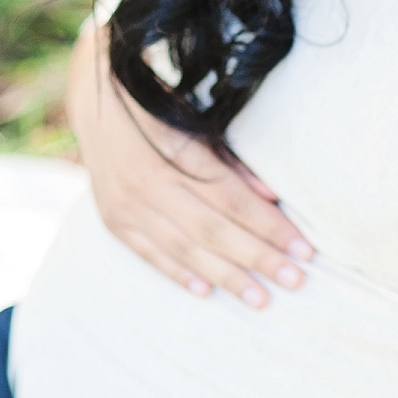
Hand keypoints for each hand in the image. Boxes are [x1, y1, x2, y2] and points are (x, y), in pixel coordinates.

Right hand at [67, 21, 313, 308]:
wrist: (94, 98)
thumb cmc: (160, 104)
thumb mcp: (197, 118)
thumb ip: (231, 159)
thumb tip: (272, 198)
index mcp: (173, 149)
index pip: (231, 197)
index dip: (269, 225)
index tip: (303, 247)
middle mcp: (146, 181)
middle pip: (212, 229)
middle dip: (258, 257)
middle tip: (296, 281)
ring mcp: (126, 204)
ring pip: (184, 249)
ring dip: (226, 276)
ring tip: (260, 298)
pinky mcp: (113, 219)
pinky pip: (150, 253)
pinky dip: (179, 273)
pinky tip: (209, 292)